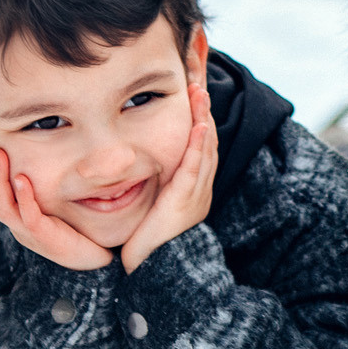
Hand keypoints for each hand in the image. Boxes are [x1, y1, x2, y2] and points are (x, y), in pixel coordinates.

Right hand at [0, 136, 113, 271]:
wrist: (89, 260)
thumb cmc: (69, 231)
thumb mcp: (47, 208)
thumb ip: (35, 192)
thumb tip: (30, 162)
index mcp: (13, 218)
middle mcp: (14, 224)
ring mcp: (26, 231)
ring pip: (2, 205)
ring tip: (0, 154)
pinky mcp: (43, 236)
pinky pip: (28, 215)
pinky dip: (24, 197)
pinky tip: (22, 178)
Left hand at [119, 82, 216, 274]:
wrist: (156, 271)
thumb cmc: (149, 240)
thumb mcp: (153, 202)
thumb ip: (153, 180)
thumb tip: (141, 159)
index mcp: (193, 183)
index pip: (198, 139)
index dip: (197, 111)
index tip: (191, 86)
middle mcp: (199, 184)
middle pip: (206, 136)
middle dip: (202, 106)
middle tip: (198, 77)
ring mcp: (196, 192)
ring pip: (204, 146)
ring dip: (202, 116)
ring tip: (199, 90)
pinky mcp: (186, 200)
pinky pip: (195, 167)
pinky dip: (198, 144)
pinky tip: (199, 124)